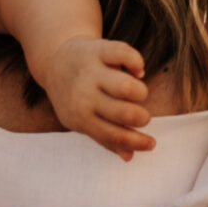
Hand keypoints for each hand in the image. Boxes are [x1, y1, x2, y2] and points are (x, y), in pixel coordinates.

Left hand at [39, 36, 154, 157]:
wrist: (56, 62)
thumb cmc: (74, 98)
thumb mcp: (82, 121)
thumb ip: (105, 139)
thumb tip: (129, 157)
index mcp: (80, 117)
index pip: (112, 135)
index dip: (136, 142)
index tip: (152, 144)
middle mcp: (85, 95)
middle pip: (123, 112)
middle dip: (141, 118)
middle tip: (142, 117)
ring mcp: (92, 71)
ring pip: (126, 86)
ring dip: (140, 92)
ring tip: (138, 94)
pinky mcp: (98, 49)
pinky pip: (124, 54)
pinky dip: (136, 62)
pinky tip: (136, 70)